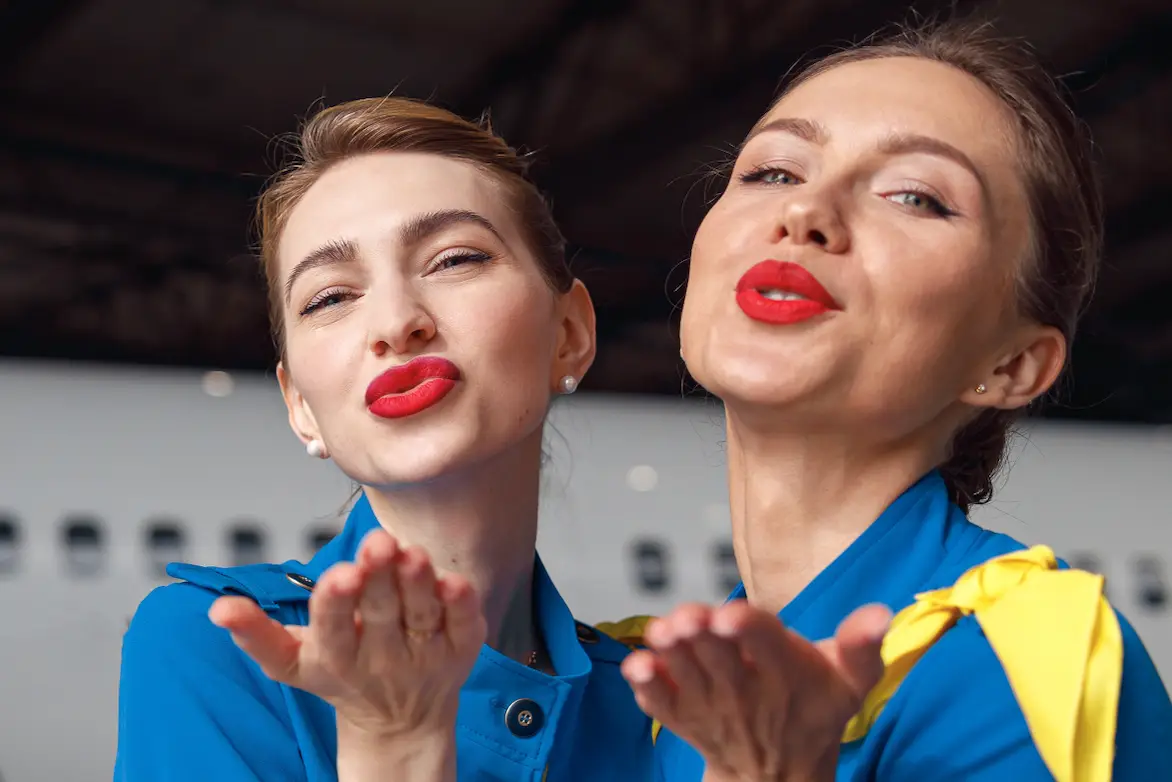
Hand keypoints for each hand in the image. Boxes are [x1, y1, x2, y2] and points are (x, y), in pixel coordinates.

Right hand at [209, 529, 485, 743]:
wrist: (400, 721)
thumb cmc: (342, 674)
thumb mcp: (292, 662)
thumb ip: (255, 633)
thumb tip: (218, 607)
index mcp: (336, 657)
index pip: (333, 628)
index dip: (335, 602)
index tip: (339, 574)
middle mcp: (383, 658)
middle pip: (380, 613)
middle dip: (377, 578)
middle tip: (377, 542)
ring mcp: (425, 654)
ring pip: (422, 615)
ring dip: (417, 584)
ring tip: (410, 553)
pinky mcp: (461, 649)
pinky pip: (464, 624)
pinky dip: (461, 604)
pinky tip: (454, 580)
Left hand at [620, 600, 890, 781]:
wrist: (780, 774)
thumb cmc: (812, 708)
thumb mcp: (850, 682)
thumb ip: (862, 646)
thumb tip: (882, 612)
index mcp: (785, 672)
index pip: (767, 646)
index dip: (748, 629)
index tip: (731, 614)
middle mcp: (744, 690)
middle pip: (719, 658)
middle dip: (701, 634)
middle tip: (689, 617)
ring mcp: (709, 706)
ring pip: (686, 677)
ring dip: (671, 654)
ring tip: (661, 632)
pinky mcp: (682, 718)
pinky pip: (661, 706)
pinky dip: (647, 688)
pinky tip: (637, 665)